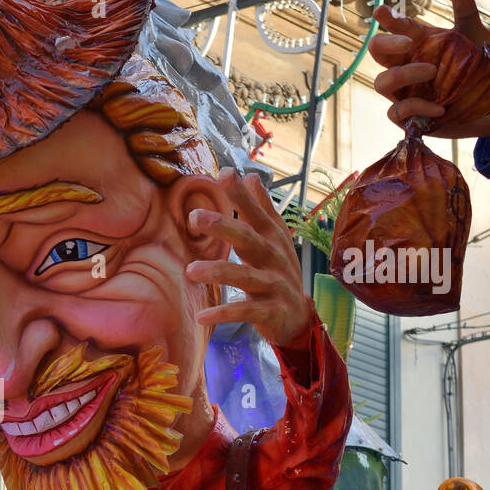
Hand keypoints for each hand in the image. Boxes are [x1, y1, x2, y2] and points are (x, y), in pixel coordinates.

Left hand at [188, 169, 311, 349]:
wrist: (298, 316)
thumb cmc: (278, 271)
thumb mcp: (274, 239)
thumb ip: (261, 210)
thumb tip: (251, 176)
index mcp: (272, 238)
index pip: (257, 212)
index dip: (242, 194)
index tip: (224, 173)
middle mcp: (274, 258)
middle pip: (249, 239)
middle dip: (223, 227)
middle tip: (194, 217)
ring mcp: (274, 284)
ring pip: (245, 277)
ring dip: (218, 273)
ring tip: (190, 271)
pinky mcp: (270, 310)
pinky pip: (245, 311)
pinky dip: (224, 314)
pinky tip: (201, 315)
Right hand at [369, 0, 489, 139]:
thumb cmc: (486, 70)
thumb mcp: (480, 40)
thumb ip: (467, 18)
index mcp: (422, 44)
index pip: (399, 28)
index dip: (388, 19)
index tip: (382, 12)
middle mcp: (408, 66)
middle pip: (378, 52)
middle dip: (386, 44)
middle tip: (408, 43)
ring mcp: (406, 92)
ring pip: (382, 82)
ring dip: (403, 75)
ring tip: (432, 72)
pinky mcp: (409, 117)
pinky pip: (397, 111)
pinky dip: (417, 107)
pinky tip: (441, 107)